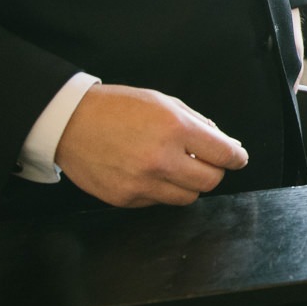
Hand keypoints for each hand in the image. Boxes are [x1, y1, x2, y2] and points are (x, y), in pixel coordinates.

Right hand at [54, 85, 249, 207]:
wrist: (69, 123)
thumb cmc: (119, 108)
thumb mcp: (164, 103)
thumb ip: (199, 124)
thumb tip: (228, 145)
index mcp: (174, 129)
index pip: (224, 154)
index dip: (236, 157)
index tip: (237, 158)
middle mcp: (160, 159)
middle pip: (210, 181)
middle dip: (214, 171)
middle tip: (205, 161)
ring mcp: (141, 183)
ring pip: (187, 197)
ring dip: (189, 183)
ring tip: (174, 166)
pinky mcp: (125, 199)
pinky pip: (159, 202)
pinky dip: (162, 190)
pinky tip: (149, 173)